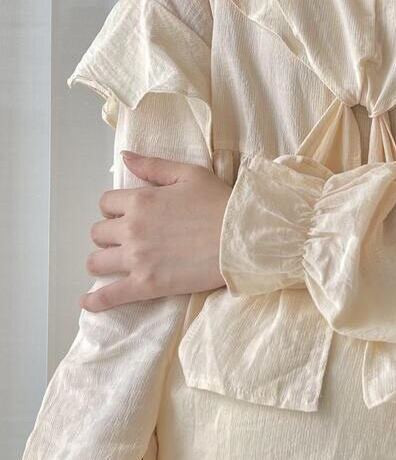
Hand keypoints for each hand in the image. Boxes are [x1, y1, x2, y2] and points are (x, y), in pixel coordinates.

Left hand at [81, 152, 231, 311]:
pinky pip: (110, 295)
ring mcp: (136, 258)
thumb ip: (153, 166)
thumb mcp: (189, 174)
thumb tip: (125, 156)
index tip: (125, 216)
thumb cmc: (221, 204)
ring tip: (111, 265)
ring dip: (101, 262)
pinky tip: (88, 302)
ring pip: (97, 262)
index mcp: (140, 200)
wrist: (243, 239)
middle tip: (124, 240)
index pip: (106, 203)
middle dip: (107, 235)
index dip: (114, 210)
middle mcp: (131, 228)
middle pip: (98, 233)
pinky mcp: (146, 285)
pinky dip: (95, 300)